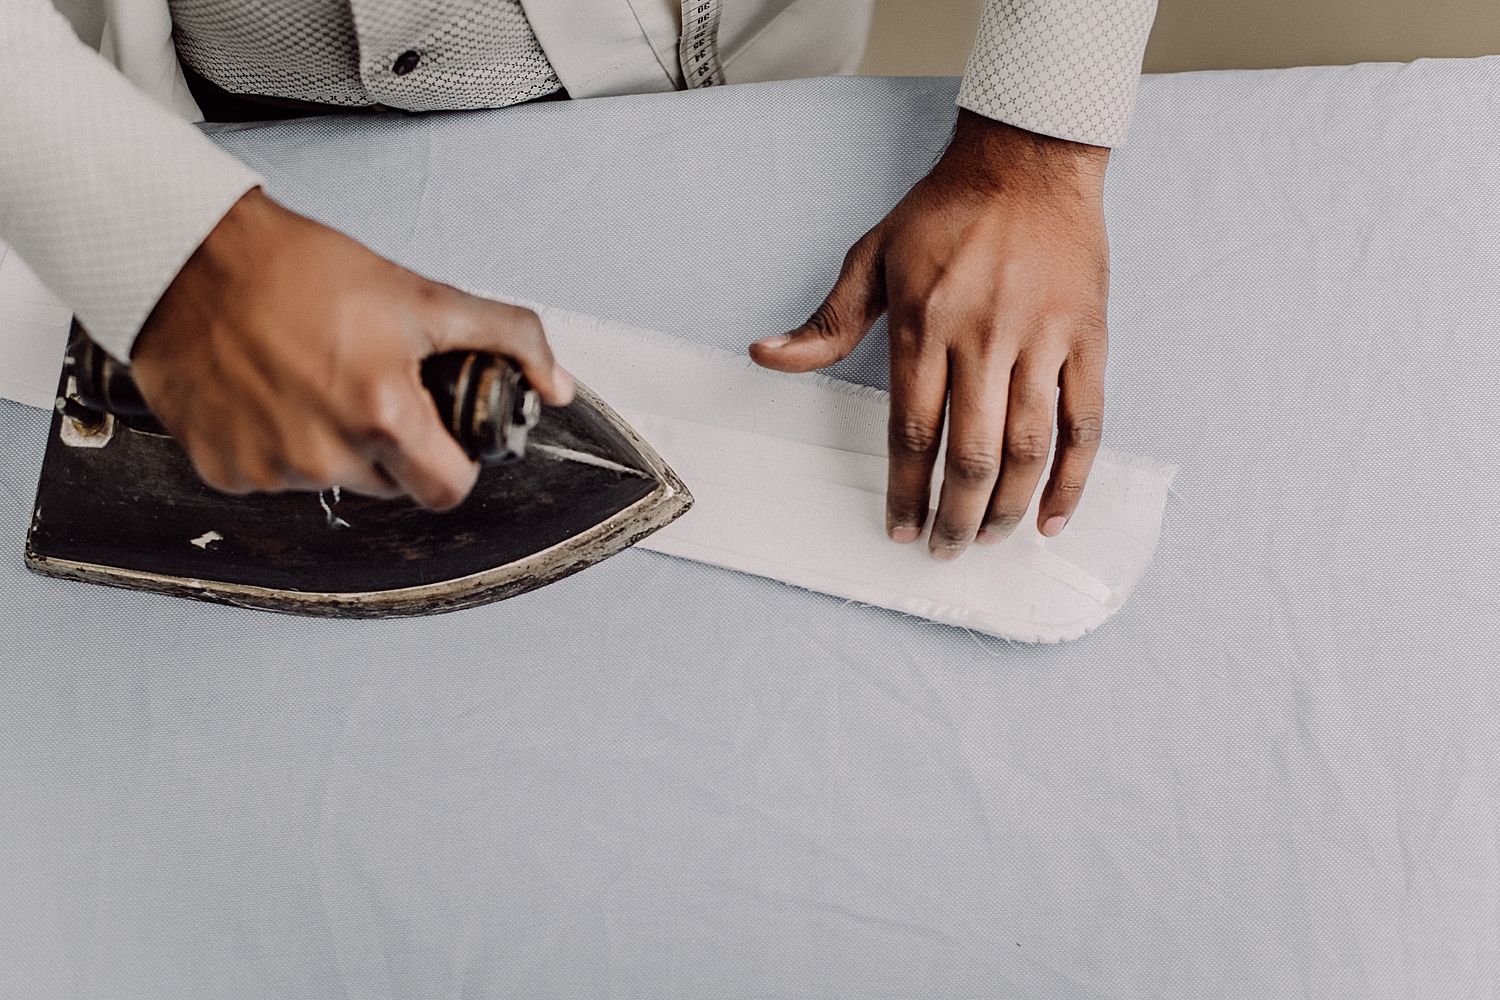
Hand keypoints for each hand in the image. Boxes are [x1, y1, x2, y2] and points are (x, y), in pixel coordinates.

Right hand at [131, 188, 572, 509]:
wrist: (192, 257)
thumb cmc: (298, 270)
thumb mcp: (421, 296)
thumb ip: (506, 338)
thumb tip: (554, 380)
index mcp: (382, 415)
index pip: (448, 490)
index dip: (452, 461)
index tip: (440, 434)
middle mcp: (324, 453)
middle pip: (391, 484)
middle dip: (392, 444)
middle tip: (368, 382)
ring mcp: (269, 467)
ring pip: (331, 481)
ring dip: (333, 444)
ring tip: (314, 378)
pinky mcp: (223, 469)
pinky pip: (271, 476)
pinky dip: (277, 444)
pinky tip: (271, 393)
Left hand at [751, 110, 1109, 558]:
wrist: (1029, 159)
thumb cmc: (945, 211)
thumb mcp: (871, 256)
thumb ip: (827, 321)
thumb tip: (767, 356)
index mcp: (925, 324)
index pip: (913, 431)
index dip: (906, 490)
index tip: (899, 527)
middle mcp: (984, 338)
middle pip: (972, 454)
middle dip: (956, 515)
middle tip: (942, 548)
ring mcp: (1042, 341)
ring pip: (1028, 448)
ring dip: (1009, 507)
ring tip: (988, 540)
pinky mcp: (1086, 339)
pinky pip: (1085, 422)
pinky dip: (1072, 477)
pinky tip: (1053, 517)